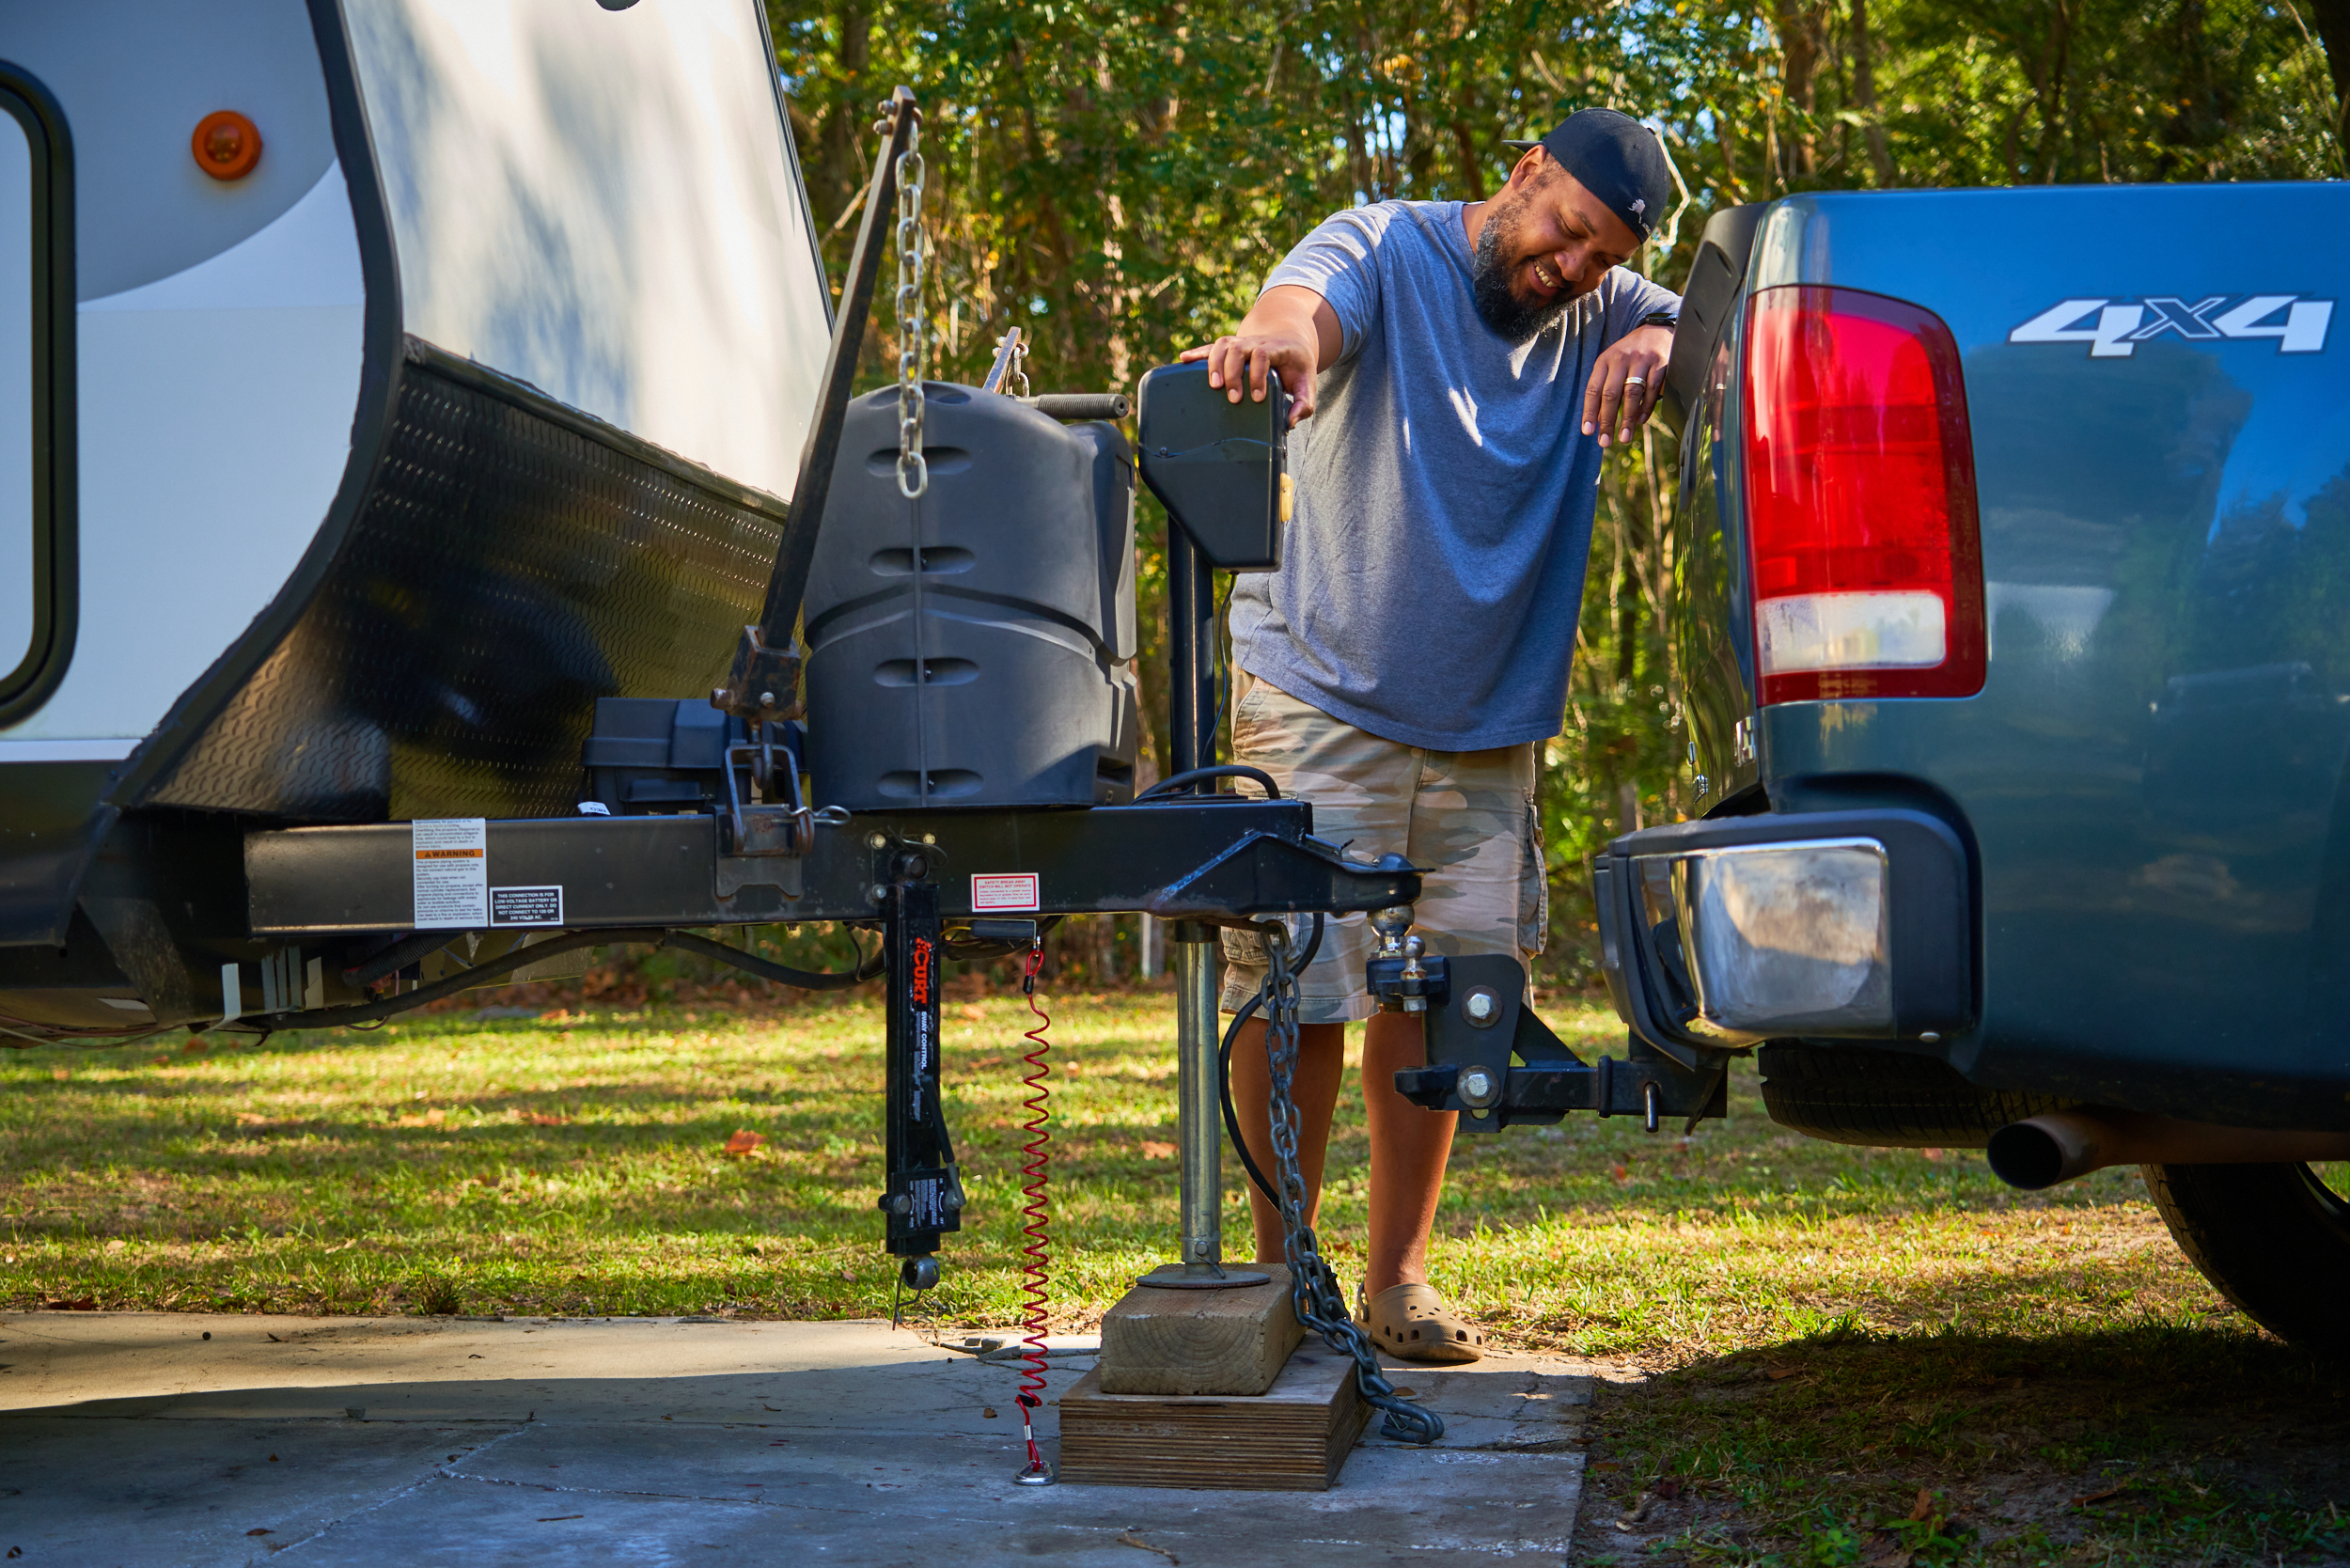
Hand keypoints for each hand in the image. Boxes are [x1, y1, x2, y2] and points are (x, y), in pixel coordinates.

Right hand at [1177, 286, 1334, 426]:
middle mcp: (1256, 342)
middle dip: (1233, 373)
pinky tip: (1184, 359)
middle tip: (1234, 398)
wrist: (1289, 339)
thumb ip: (1304, 403)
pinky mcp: (1230, 348)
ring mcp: (1242, 343)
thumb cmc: (1297, 366)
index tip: (1257, 397)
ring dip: (1214, 363)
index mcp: (1277, 348)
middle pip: (1238, 349)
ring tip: (1213, 386)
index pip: (1262, 355)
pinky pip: (1211, 346)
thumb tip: (1290, 422)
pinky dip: (1197, 353)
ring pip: (1222, 344)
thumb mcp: (1307, 382)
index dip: (1257, 375)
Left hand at [1582, 323, 1674, 448]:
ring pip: (1632, 394)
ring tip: (1624, 438)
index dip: (1589, 412)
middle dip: (1608, 421)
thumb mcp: (1613, 364)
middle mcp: (1621, 359)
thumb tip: (1598, 420)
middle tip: (1605, 442)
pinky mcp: (1660, 363)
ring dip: (1627, 419)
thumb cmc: (1630, 354)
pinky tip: (1640, 421)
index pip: (1593, 389)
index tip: (1587, 432)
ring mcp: (1642, 360)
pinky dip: (1646, 408)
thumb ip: (1605, 387)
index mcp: (1605, 360)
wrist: (1657, 330)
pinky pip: (1652, 390)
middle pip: (1611, 394)